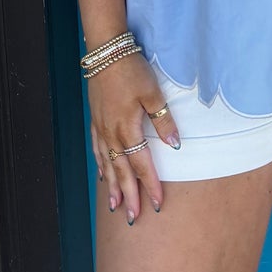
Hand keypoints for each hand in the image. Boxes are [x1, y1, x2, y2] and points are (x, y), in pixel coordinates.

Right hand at [89, 52, 180, 224]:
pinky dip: (101, 165)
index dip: (150, 185)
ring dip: (112, 186)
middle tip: (133, 218)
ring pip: (107, 164)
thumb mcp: (153, 93)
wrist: (105, 53)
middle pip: (122, 171)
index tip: (157, 204)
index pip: (141, 165)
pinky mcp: (96, 120)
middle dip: (129, 196)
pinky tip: (102, 174)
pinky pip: (97, 150)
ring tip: (115, 206)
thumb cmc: (131, 71)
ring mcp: (101, 128)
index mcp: (128, 129)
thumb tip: (175, 146)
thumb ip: (163, 121)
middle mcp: (112, 134)